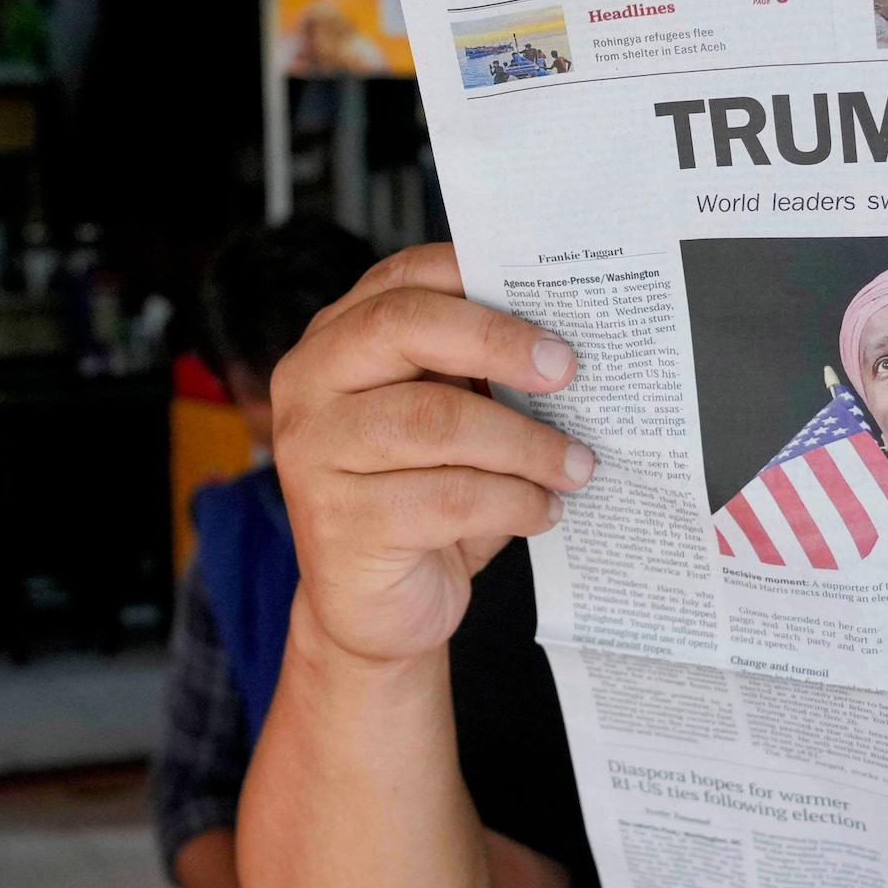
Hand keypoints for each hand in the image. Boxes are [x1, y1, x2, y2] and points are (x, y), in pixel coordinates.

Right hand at [270, 243, 594, 666]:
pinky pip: (448, 497)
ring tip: (577, 465)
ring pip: (436, 421)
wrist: (375, 611)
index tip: (550, 298)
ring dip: (525, 442)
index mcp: (337, 341)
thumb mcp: (451, 424)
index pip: (401, 278)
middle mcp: (310, 384)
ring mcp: (314, 453)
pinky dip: (514, 502)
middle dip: (498, 342)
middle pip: (404, 327)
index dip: (476, 276)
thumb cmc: (422, 502)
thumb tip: (563, 342)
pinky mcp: (339, 521)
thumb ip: (480, 374)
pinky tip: (544, 511)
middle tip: (568, 369)